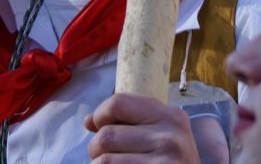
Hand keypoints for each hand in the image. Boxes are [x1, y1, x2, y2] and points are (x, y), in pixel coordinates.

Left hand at [85, 92, 210, 162]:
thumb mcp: (161, 135)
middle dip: (95, 147)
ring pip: (104, 161)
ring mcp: (164, 163)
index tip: (100, 127)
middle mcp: (170, 137)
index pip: (118, 102)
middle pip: (106, 135)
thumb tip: (88, 120)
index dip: (100, 115)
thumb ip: (127, 123)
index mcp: (170, 116)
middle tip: (103, 155)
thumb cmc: (172, 162)